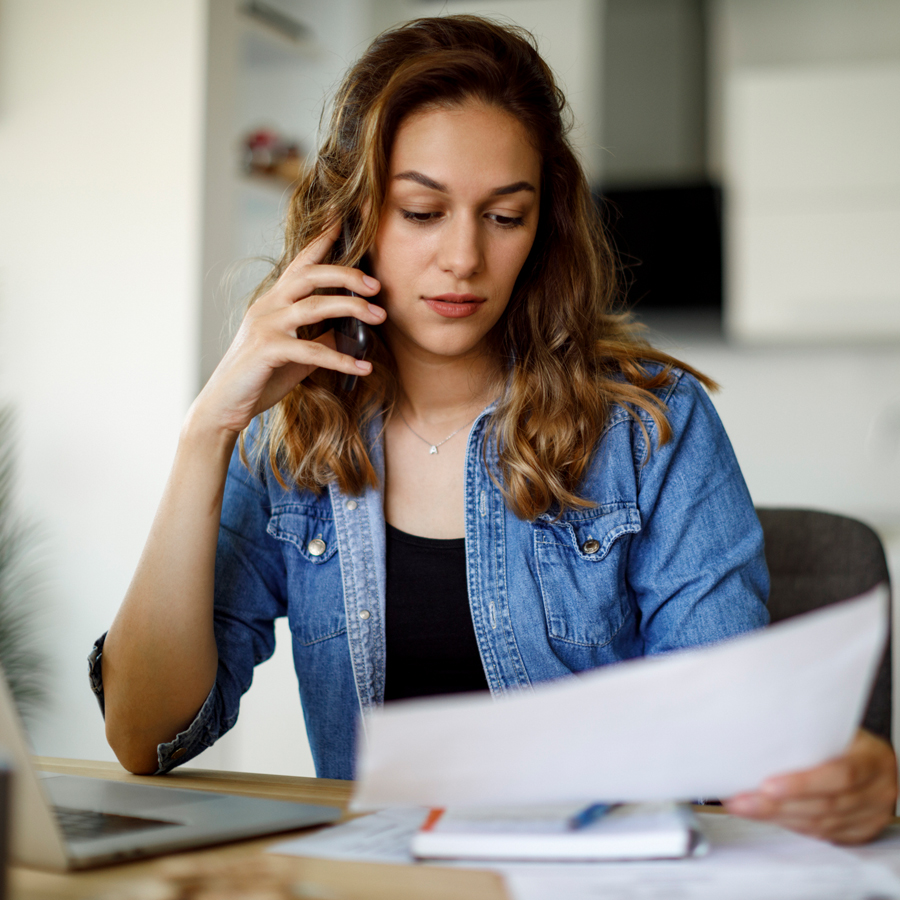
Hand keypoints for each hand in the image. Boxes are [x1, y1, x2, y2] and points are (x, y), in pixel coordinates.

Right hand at [191, 220, 385, 435]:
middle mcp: (268, 306)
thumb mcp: (296, 353)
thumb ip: (319, 337)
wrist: (224, 405)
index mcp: (274, 300)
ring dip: (352, 309)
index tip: (346, 221)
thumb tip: (350, 330)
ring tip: (380, 317)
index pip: (301, 262)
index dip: (323, 240)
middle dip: (347, 275)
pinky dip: (341, 358)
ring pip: (314, 306)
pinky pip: (312, 350)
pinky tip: (364, 367)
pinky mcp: (266, 351)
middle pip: (310, 275)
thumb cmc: (260, 376)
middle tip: (377, 285)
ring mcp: (265, 326)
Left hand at [725, 729, 897, 843]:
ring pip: (822, 825)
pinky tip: (771, 817)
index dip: (803, 784)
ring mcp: (873, 814)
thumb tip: (757, 732)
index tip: (767, 786)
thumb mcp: (834, 727)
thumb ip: (809, 732)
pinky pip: (824, 835)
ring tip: (747, 808)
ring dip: (780, 817)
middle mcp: (878, 789)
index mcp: (873, 758)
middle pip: (826, 805)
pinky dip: (794, 826)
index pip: (840, 774)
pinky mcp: (862, 831)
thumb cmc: (843, 736)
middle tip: (744, 801)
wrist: (869, 754)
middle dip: (779, 806)